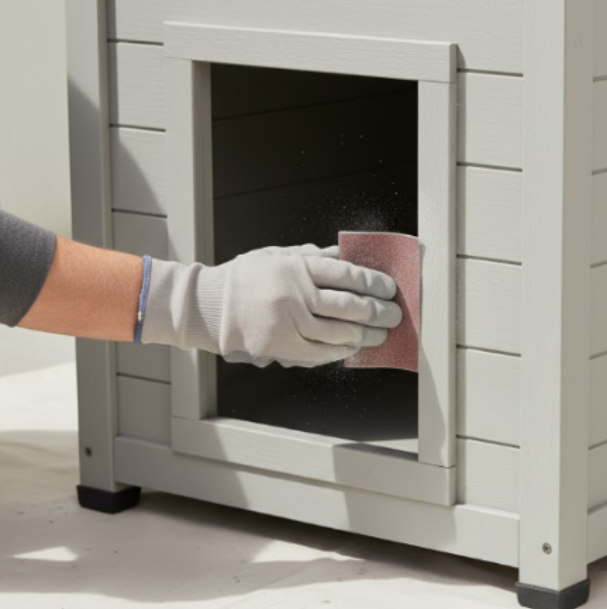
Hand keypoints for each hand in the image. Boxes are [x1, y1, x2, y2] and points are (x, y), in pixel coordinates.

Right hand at [140, 244, 402, 367]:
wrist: (211, 305)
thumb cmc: (248, 277)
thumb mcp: (280, 255)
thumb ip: (314, 257)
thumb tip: (349, 257)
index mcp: (298, 266)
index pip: (348, 274)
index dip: (375, 283)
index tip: (390, 289)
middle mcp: (296, 293)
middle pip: (350, 306)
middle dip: (379, 312)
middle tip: (394, 315)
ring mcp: (289, 322)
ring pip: (339, 333)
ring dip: (366, 336)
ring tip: (380, 334)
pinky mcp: (281, 346)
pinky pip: (320, 353)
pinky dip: (341, 351)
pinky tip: (352, 347)